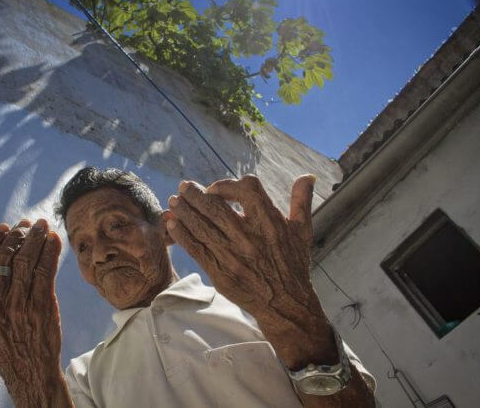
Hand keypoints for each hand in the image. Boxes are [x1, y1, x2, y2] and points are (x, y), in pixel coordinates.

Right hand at [0, 219, 70, 406]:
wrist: (29, 370)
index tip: (4, 226)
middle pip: (6, 258)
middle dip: (18, 235)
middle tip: (27, 223)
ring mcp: (19, 305)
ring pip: (27, 261)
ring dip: (36, 239)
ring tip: (43, 225)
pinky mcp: (42, 306)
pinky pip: (46, 271)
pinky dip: (51, 252)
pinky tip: (54, 240)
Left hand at [166, 175, 331, 359]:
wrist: (285, 303)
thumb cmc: (293, 264)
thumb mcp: (303, 231)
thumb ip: (301, 202)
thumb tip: (307, 176)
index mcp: (270, 222)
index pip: (246, 190)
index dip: (227, 185)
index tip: (215, 188)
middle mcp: (250, 236)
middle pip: (215, 207)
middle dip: (195, 194)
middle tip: (184, 186)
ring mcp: (233, 254)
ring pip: (201, 226)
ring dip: (184, 211)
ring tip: (174, 200)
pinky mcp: (221, 271)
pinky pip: (196, 248)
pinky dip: (182, 234)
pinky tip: (172, 223)